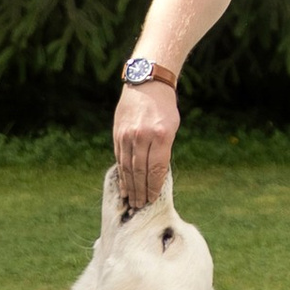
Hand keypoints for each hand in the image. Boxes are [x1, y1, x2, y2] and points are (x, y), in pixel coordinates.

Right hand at [113, 81, 179, 212]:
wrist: (146, 83)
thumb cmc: (164, 107)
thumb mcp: (171, 127)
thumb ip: (163, 150)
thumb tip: (156, 174)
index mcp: (161, 135)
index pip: (156, 168)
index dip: (153, 186)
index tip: (152, 199)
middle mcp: (142, 136)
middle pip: (140, 171)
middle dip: (141, 191)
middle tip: (141, 206)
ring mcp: (128, 135)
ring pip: (128, 167)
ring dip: (130, 186)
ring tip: (132, 200)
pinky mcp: (118, 134)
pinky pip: (119, 158)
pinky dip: (122, 173)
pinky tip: (124, 184)